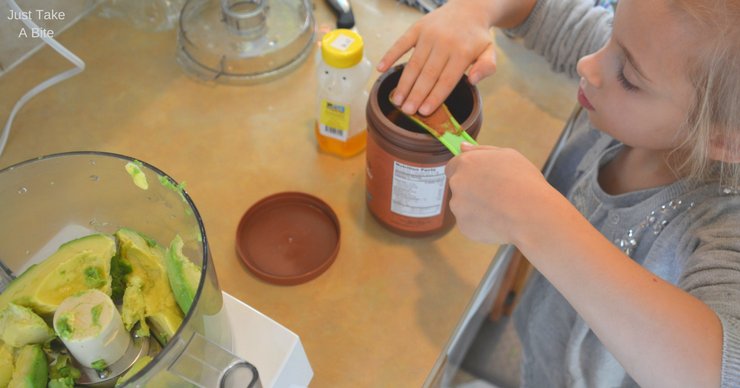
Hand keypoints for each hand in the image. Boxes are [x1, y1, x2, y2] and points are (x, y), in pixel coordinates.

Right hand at [377, 1, 497, 115]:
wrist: (469, 8)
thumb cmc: (476, 37)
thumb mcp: (490, 51)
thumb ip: (486, 67)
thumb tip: (473, 81)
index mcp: (462, 52)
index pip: (446, 80)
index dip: (434, 97)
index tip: (424, 112)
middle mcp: (444, 43)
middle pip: (428, 74)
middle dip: (416, 95)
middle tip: (407, 111)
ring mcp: (429, 34)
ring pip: (414, 63)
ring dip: (404, 83)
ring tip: (397, 100)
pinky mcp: (417, 28)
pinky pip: (401, 43)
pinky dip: (390, 55)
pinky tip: (381, 69)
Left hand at [445, 143, 553, 244]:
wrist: (531, 214)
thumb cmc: (523, 181)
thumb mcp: (508, 155)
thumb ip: (481, 150)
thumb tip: (463, 147)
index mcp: (466, 163)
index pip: (453, 166)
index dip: (467, 172)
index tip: (480, 178)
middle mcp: (457, 183)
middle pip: (459, 187)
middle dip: (472, 190)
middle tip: (495, 194)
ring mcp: (458, 206)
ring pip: (464, 207)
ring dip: (476, 207)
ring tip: (500, 209)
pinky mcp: (463, 226)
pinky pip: (470, 224)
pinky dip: (480, 224)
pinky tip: (498, 221)